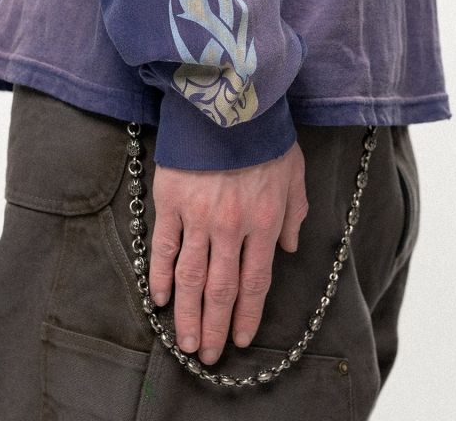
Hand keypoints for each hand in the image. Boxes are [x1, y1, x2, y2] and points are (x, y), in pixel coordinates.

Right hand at [147, 140, 308, 365]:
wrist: (228, 100)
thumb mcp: (293, 173)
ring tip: (185, 342)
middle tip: (206, 354)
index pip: (255, 282)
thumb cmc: (264, 135)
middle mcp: (231, 227)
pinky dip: (162, 276)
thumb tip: (288, 248)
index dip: (246, 315)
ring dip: (188, 314)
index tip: (239, 338)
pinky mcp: (171, 201)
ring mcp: (198, 216)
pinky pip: (165, 247)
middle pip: (221, 289)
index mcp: (264, 222)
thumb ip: (295, 214)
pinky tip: (161, 299)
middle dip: (214, 327)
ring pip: (191, 278)